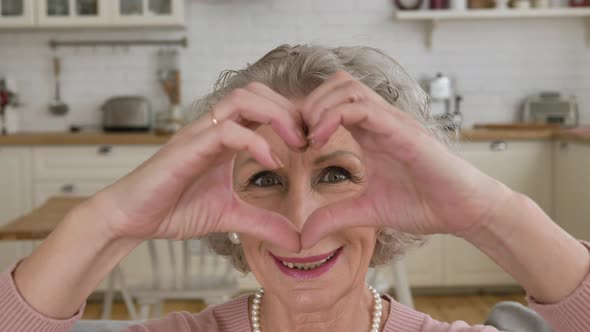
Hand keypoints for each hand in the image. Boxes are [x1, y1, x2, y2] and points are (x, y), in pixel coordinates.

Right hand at [87, 83, 306, 250]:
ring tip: (296, 144)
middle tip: (310, 139)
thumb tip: (296, 241)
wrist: (131, 219)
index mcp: (224, 138)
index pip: (262, 107)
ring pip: (242, 99)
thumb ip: (263, 223)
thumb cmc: (173, 208)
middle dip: (290, 110)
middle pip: (257, 92)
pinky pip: (225, 130)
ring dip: (277, 115)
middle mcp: (212, 129)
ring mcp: (199, 135)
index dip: (291, 117)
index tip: (312, 143)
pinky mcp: (187, 148)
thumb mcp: (230, 216)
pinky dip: (255, 141)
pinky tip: (272, 162)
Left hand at [299, 71, 512, 247]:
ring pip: (349, 88)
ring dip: (320, 107)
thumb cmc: (422, 204)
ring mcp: (393, 122)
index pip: (335, 101)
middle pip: (339, 84)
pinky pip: (365, 110)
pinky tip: (322, 140)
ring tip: (310, 138)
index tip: (295, 143)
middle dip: (310, 104)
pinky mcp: (404, 132)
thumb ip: (334, 217)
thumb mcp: (366, 211)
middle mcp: (382, 120)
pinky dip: (336, 117)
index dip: (309, 114)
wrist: (461, 211)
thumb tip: (303, 236)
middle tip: (298, 137)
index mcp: (372, 132)